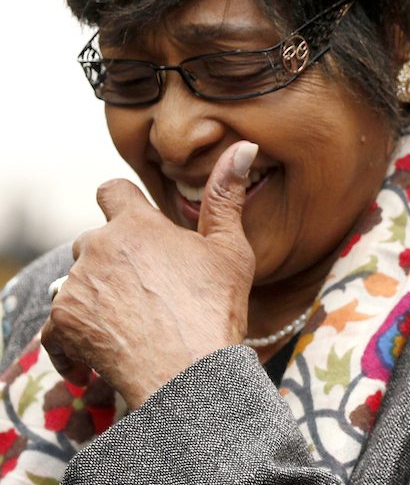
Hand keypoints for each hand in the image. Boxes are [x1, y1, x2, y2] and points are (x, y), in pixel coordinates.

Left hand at [41, 141, 258, 407]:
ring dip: (96, 298)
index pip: (111, 190)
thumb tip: (244, 146)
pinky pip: (58, 326)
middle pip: (94, 241)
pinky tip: (97, 360)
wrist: (187, 370)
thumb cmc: (215, 308)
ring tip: (131, 325)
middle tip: (147, 290)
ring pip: (78, 283)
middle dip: (113, 260)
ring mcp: (75, 287)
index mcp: (137, 224)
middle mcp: (98, 248)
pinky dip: (74, 342)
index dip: (122, 203)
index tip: (137, 227)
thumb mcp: (231, 249)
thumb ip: (227, 196)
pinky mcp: (62, 324)